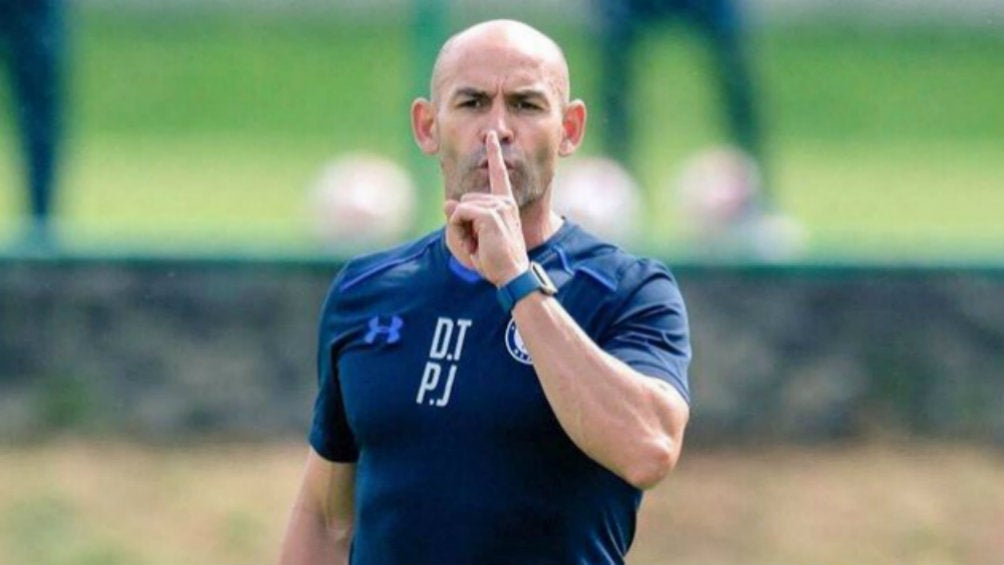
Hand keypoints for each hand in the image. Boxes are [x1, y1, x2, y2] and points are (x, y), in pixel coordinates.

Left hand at [444, 131, 528, 286]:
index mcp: (505, 204)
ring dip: (460, 229)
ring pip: (460, 207)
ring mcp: (498, 206)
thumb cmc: (495, 260)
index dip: (494, 155)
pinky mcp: (490, 213)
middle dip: (462, 223)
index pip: (498, 175)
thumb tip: (448, 203)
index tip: (491, 137)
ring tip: (477, 245)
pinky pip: (460, 214)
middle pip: (465, 200)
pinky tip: (475, 244)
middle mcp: (503, 201)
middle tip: (476, 244)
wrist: (511, 274)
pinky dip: (459, 230)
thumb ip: (459, 219)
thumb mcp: (473, 238)